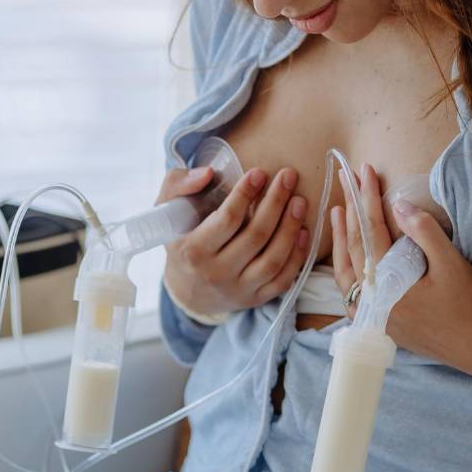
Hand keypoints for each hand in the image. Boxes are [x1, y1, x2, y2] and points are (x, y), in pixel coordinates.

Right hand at [159, 165, 308, 316]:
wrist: (187, 288)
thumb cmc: (181, 238)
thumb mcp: (168, 209)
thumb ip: (180, 184)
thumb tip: (208, 173)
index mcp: (193, 250)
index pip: (226, 220)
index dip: (245, 194)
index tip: (259, 173)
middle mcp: (216, 273)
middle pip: (255, 236)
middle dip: (276, 202)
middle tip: (288, 176)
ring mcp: (238, 289)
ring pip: (273, 259)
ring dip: (290, 227)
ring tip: (299, 201)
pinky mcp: (256, 298)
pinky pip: (283, 279)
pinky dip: (297, 255)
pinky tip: (303, 231)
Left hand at [330, 162, 471, 374]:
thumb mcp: (452, 264)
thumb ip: (424, 232)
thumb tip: (398, 203)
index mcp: (388, 287)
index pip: (371, 232)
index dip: (367, 198)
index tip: (366, 170)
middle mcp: (373, 304)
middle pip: (352, 249)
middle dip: (350, 211)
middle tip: (346, 179)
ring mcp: (374, 318)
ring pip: (345, 273)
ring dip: (341, 240)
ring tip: (339, 211)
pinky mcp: (381, 325)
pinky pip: (353, 291)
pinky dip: (347, 266)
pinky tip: (349, 254)